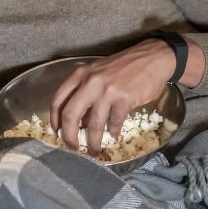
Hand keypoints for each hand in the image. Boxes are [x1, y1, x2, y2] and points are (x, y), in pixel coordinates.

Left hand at [49, 40, 176, 152]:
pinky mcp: (125, 99)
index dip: (55, 120)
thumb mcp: (97, 73)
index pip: (58, 100)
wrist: (152, 58)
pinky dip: (113, 131)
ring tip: (94, 150)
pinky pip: (114, 122)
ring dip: (93, 141)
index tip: (57, 132)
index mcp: (80, 75)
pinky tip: (114, 134)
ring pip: (94, 124)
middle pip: (71, 115)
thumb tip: (80, 121)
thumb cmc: (123, 66)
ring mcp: (108, 91)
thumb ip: (85, 92)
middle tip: (72, 148)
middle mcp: (90, 82)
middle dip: (69, 136)